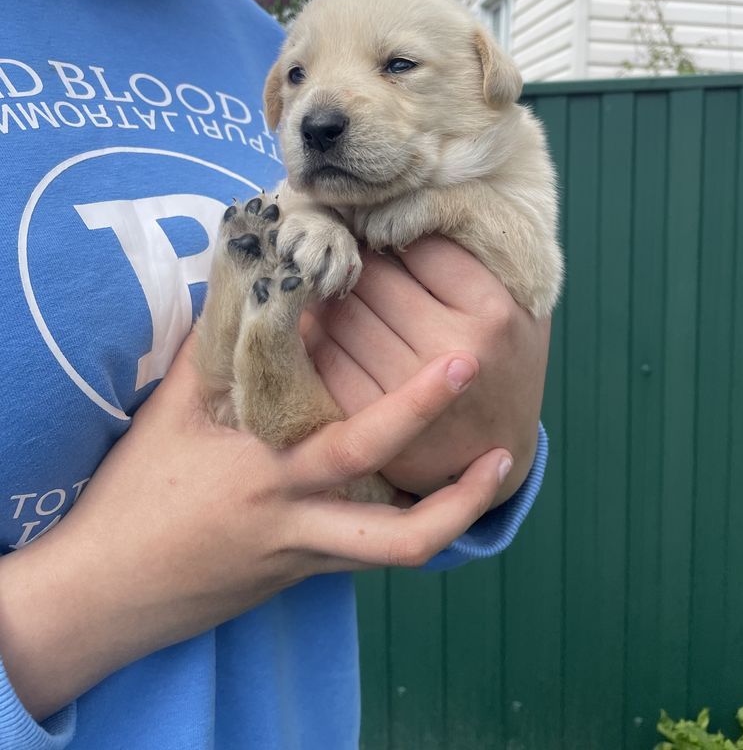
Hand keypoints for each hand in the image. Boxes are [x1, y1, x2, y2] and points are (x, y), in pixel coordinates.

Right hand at [0, 333, 509, 721]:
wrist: (110, 592)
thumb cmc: (137, 491)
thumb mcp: (170, 410)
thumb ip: (214, 347)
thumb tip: (248, 283)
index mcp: (258, 453)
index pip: (316, 392)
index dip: (354, 346)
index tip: (395, 296)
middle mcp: (292, 502)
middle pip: (371, 457)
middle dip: (422, 409)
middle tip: (467, 364)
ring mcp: (307, 546)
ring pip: (401, 541)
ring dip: (456, 506)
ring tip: (498, 461)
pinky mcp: (309, 572)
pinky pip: (377, 553)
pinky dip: (418, 525)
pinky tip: (443, 496)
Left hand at [301, 237, 550, 505]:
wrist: (497, 453)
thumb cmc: (504, 362)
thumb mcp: (516, 303)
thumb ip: (479, 253)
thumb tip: (406, 201)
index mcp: (493, 311)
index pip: (418, 241)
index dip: (392, 230)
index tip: (382, 230)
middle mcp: (456, 349)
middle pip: (372, 275)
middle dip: (354, 260)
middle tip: (345, 252)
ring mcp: (409, 392)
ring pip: (341, 313)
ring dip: (328, 295)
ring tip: (333, 287)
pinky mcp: (371, 424)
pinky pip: (323, 358)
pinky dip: (315, 337)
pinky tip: (325, 328)